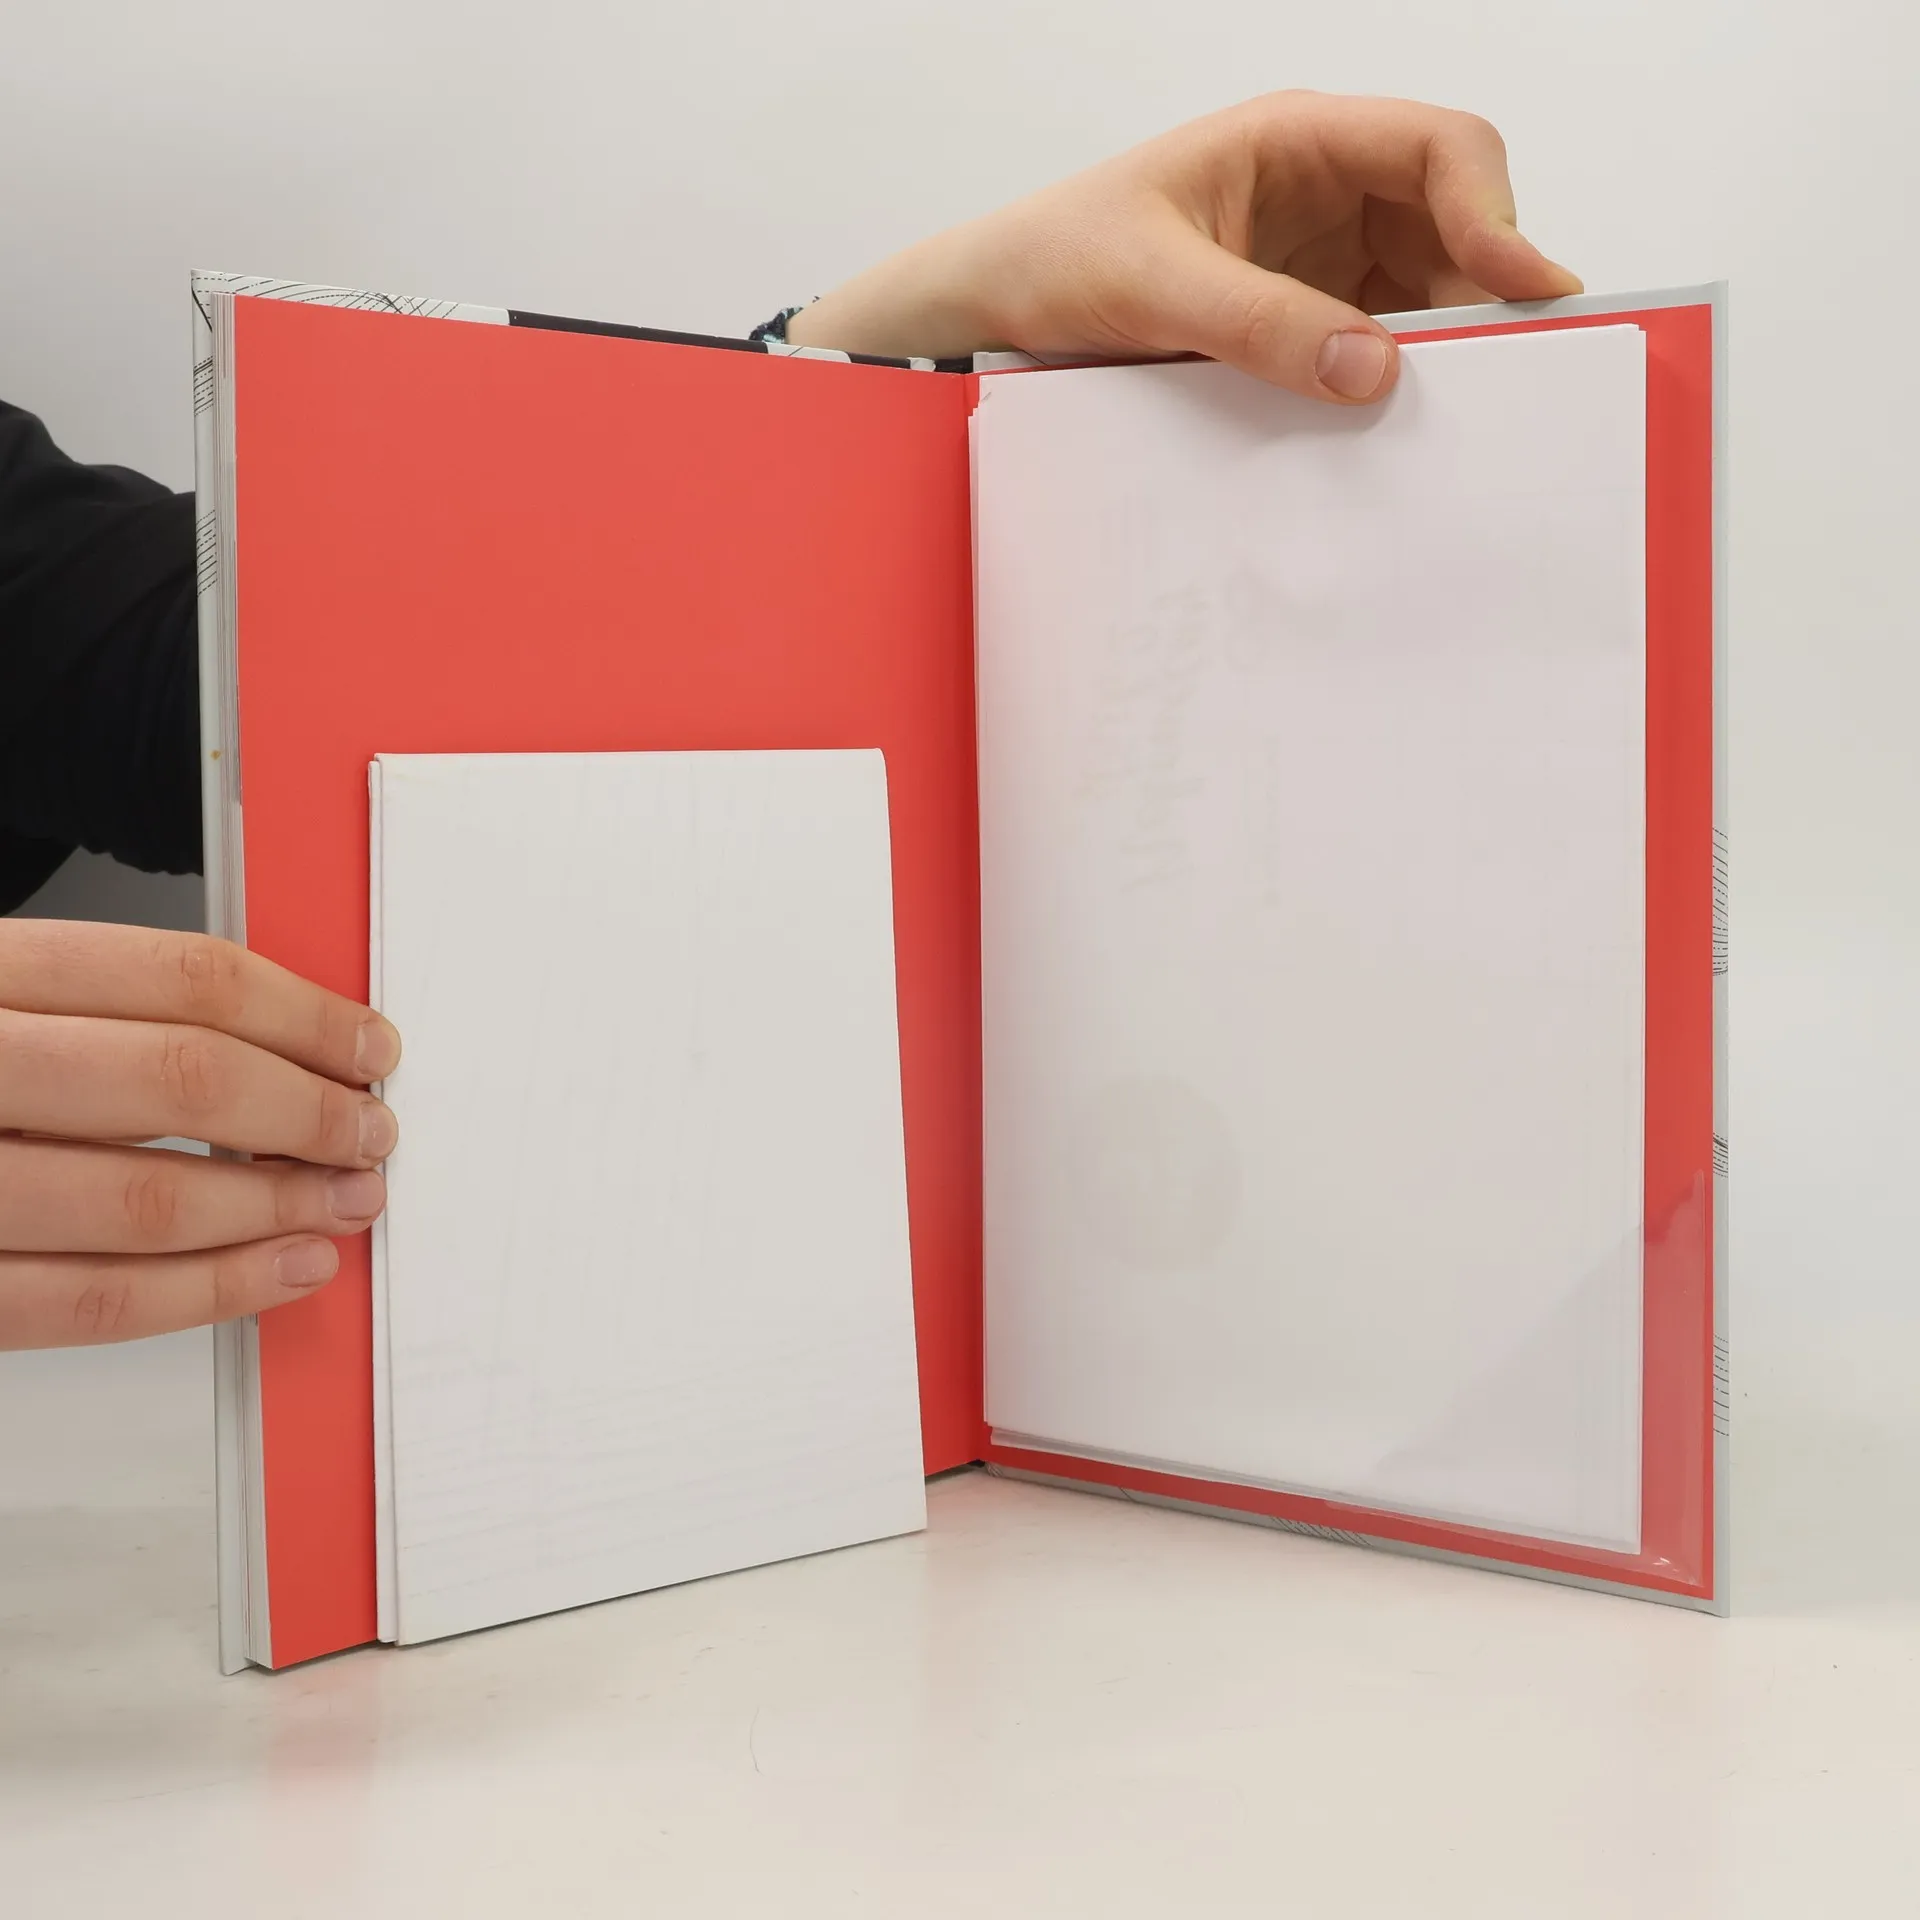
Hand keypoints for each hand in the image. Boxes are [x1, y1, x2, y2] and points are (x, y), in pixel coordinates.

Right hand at [0, 921, 398, 1348]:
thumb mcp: (1, 1002)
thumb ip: (105, 1013)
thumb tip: (286, 1047)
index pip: (180, 978)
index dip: (303, 1016)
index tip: (369, 1048)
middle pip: (179, 1080)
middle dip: (307, 1115)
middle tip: (370, 1134)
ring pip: (144, 1202)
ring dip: (275, 1211)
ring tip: (346, 1203)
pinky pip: (87, 1302)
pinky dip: (208, 1293)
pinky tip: (281, 1269)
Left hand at [789, 91, 1581, 403]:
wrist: (992, 315)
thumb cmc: (1054, 261)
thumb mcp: (1153, 288)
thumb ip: (1260, 323)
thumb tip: (1373, 368)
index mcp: (1294, 142)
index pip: (1437, 149)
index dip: (1495, 213)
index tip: (1523, 290)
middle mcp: (1322, 193)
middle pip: (1452, 226)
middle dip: (1483, 295)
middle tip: (1509, 381)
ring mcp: (1319, 262)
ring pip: (1426, 294)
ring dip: (1444, 350)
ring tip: (1454, 419)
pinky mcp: (1301, 324)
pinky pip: (1378, 345)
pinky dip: (1398, 384)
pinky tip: (1396, 430)